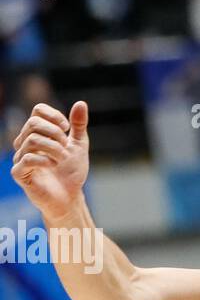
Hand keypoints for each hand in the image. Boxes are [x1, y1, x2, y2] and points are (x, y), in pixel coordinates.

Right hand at [11, 101, 90, 220]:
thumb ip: (78, 125)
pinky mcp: (19, 173)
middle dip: (55, 132)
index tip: (67, 128)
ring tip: (62, 159)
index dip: (54, 115)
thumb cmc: (71, 171)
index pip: (37, 111)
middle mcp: (25, 143)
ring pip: (32, 140)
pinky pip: (26, 158)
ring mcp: (20, 158)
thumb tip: (81, 103)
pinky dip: (45, 160)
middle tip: (65, 146)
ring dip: (54, 148)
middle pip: (33, 123)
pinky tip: (54, 165)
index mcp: (38, 133)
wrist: (70, 196)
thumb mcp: (79, 144)